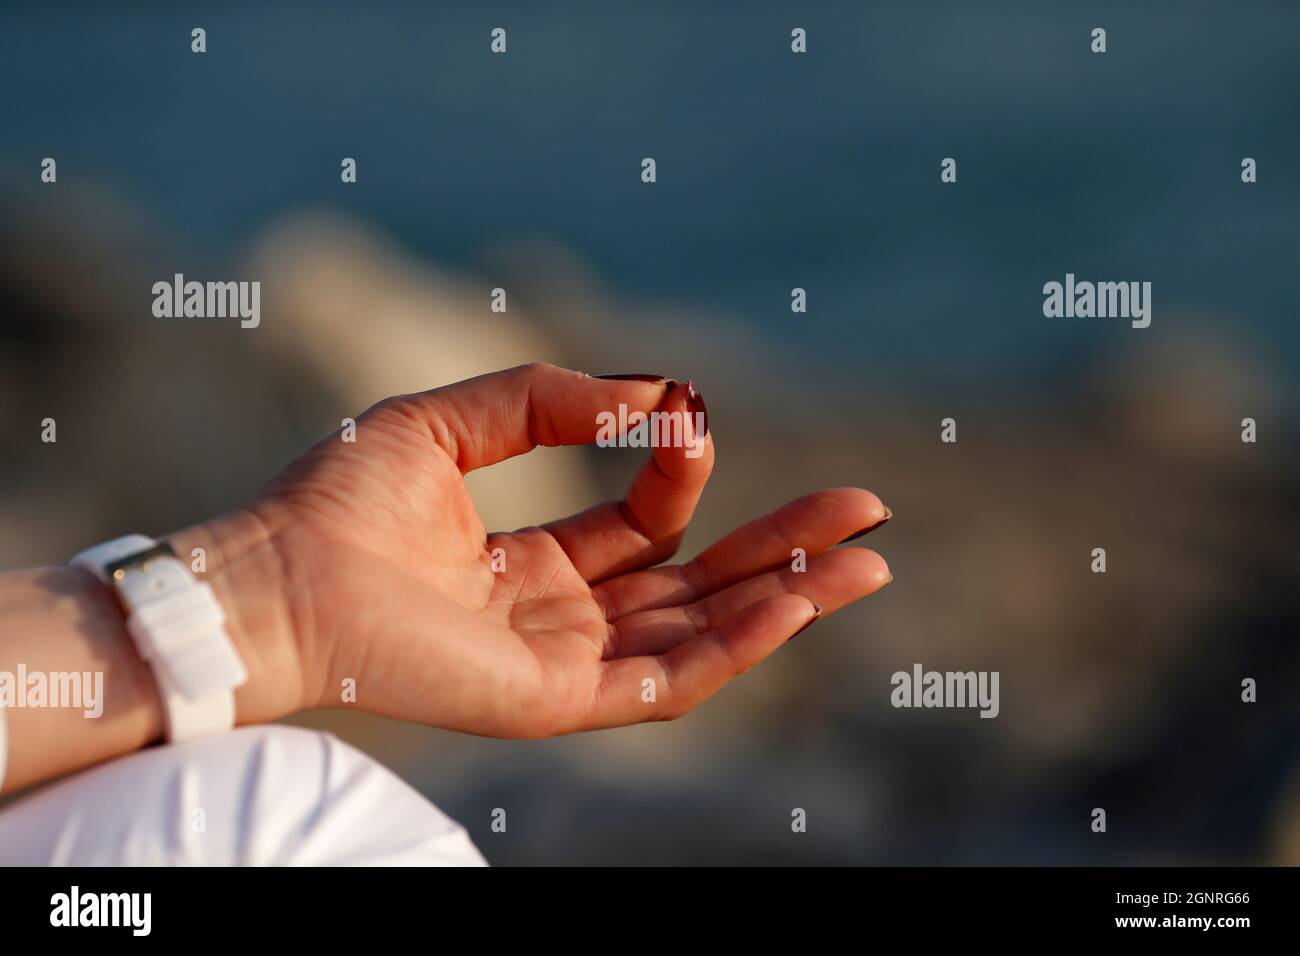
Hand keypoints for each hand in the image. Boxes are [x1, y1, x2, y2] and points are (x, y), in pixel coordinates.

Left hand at [199, 364, 891, 737]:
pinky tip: (791, 598)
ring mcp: (564, 664)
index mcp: (534, 562)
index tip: (694, 416)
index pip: (645, 526)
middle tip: (867, 510)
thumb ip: (548, 396)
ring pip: (700, 638)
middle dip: (784, 550)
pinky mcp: (556, 701)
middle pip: (698, 587)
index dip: (682, 471)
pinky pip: (667, 681)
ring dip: (786, 599)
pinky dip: (735, 643)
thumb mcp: (452, 419)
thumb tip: (654, 394)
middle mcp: (561, 618)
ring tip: (866, 560)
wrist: (274, 575)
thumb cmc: (339, 498)